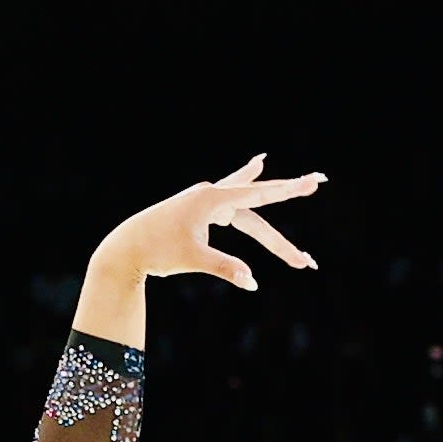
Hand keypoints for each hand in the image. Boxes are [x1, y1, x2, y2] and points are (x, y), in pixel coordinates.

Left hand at [93, 156, 325, 293]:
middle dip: (286, 193)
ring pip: (242, 197)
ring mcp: (203, 200)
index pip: (260, 195)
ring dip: (264, 185)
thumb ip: (225, 268)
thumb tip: (252, 282)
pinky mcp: (197, 209)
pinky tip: (252, 167)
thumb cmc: (157, 252)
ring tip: (272, 159)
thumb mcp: (193, 259)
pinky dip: (242, 181)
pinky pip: (228, 196)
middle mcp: (210, 194)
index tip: (314, 182)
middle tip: (318, 181)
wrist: (124, 248)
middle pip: (256, 200)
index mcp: (212, 199)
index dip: (290, 190)